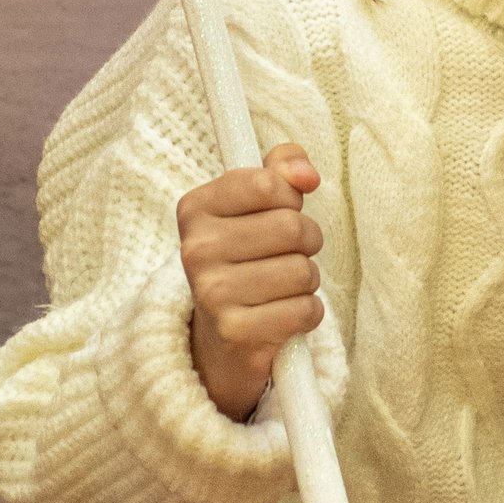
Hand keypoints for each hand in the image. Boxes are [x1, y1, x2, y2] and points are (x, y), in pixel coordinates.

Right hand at [178, 144, 325, 419]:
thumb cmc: (247, 254)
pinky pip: (305, 310)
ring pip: (303, 271)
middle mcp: (195, 250)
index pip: (269, 184)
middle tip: (287, 254)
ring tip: (282, 286)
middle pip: (292, 227)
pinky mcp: (235, 331)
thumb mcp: (257, 202)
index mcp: (196, 209)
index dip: (290, 199)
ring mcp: (212, 293)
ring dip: (306, 280)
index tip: (279, 211)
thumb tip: (307, 175)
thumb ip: (283, 167)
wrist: (220, 334)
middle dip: (306, 240)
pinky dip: (308, 313)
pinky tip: (283, 314)